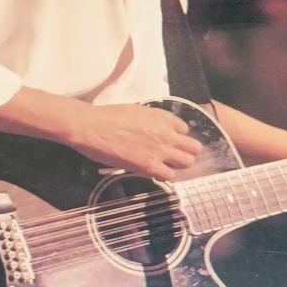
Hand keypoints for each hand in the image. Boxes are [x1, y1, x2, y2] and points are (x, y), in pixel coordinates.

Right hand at [67, 103, 201, 179]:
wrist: (93, 127)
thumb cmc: (109, 117)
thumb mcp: (137, 111)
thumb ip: (151, 121)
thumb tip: (152, 130)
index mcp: (163, 117)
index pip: (184, 129)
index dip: (177, 137)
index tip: (168, 141)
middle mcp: (167, 133)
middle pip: (194, 147)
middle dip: (186, 152)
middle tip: (173, 157)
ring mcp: (161, 150)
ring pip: (187, 162)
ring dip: (178, 165)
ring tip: (165, 165)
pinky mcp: (150, 166)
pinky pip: (170, 176)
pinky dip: (164, 175)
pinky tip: (154, 172)